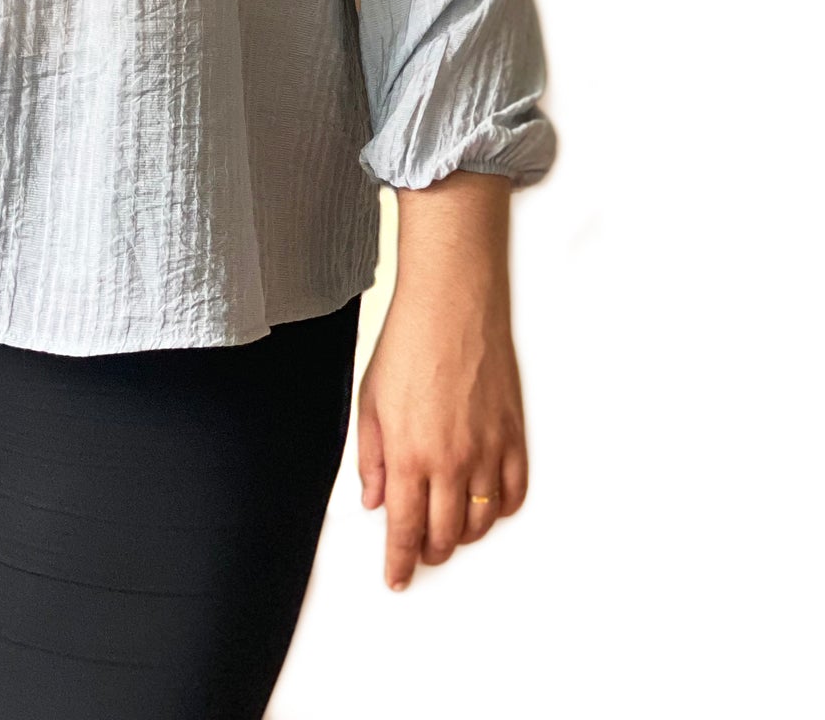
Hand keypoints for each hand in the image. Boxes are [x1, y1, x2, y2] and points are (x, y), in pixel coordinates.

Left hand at [356, 277, 528, 591]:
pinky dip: (500, 511)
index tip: (396, 577)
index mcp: (408, 453)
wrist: (453, 304)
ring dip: (463, 536)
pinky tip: (486, 507)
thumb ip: (371, 458)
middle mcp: (450, 461)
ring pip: (480, 523)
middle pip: (444, 535)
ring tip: (449, 530)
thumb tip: (374, 500)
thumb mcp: (370, 400)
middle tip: (420, 552)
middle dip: (429, 552)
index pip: (403, 529)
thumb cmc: (410, 342)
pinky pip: (513, 494)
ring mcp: (486, 451)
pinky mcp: (513, 436)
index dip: (398, 562)